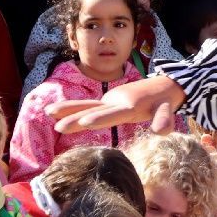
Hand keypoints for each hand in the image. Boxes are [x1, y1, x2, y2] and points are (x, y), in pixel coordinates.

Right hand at [51, 73, 186, 134]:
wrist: (163, 84)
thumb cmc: (165, 100)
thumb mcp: (168, 110)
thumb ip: (164, 120)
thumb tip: (161, 131)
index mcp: (131, 105)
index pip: (113, 114)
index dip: (100, 118)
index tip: (85, 122)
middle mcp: (117, 101)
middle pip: (94, 110)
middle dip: (76, 118)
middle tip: (58, 127)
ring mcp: (110, 100)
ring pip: (86, 105)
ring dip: (68, 109)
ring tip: (48, 112)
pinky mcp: (107, 102)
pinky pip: (87, 106)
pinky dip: (71, 109)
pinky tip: (55, 113)